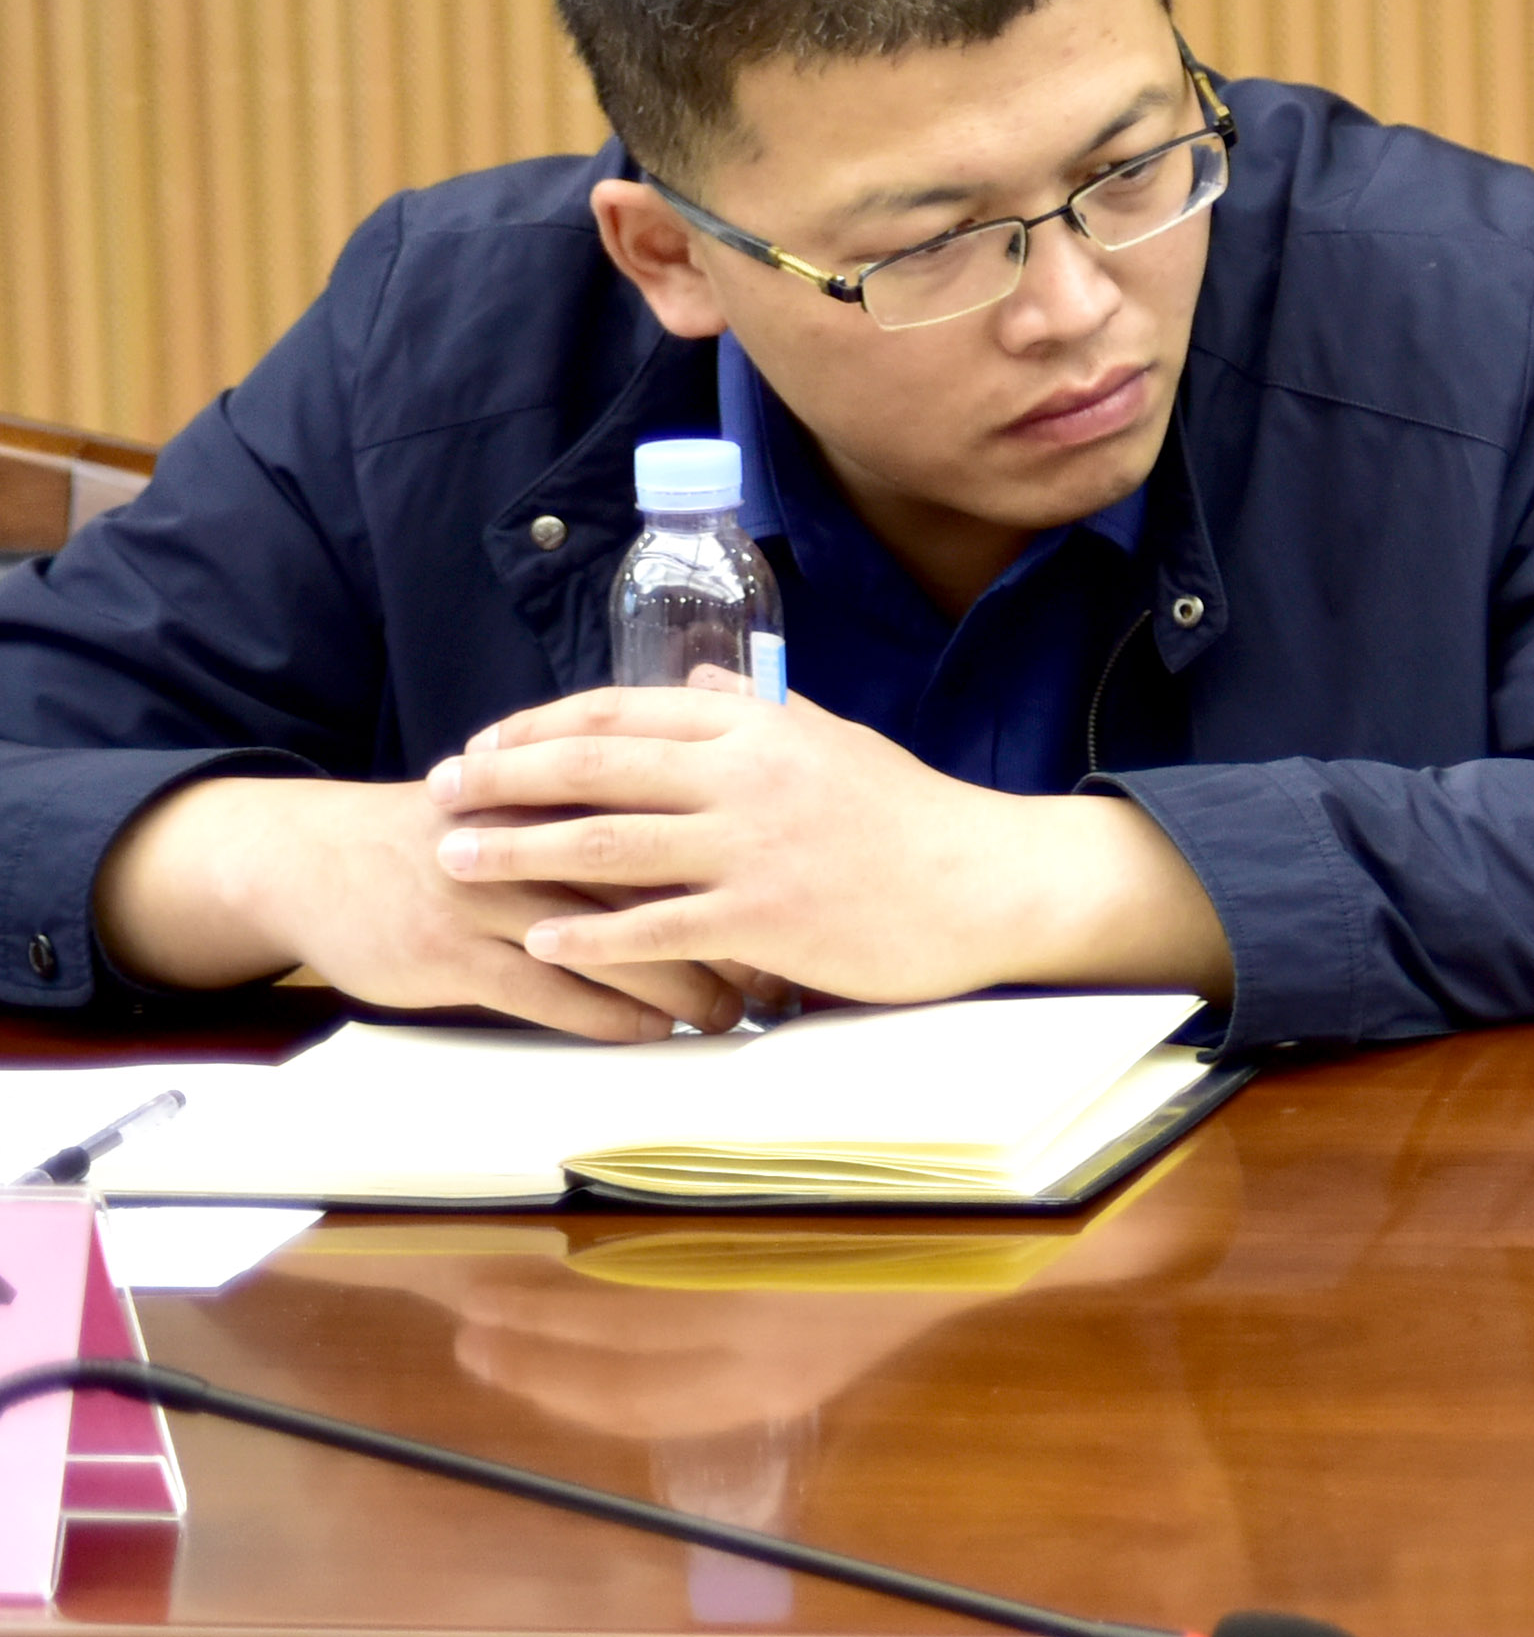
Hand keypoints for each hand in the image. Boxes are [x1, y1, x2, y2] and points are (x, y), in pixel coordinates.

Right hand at [85, 771, 737, 1042]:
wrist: (319, 860)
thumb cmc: (447, 834)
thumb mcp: (524, 798)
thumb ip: (609, 804)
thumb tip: (715, 827)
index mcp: (562, 790)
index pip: (676, 824)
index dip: (742, 871)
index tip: (798, 908)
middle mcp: (534, 838)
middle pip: (658, 891)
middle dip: (728, 939)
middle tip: (783, 979)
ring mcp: (490, 896)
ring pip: (613, 948)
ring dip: (682, 990)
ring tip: (730, 1016)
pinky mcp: (452, 953)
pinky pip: (551, 994)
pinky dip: (610, 1017)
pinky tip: (653, 1032)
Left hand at [428, 681, 1231, 1007]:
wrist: (992, 882)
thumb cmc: (917, 817)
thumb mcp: (839, 741)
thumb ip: (762, 716)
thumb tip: (697, 692)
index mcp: (758, 728)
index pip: (621, 713)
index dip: (538, 728)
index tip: (483, 746)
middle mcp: (745, 777)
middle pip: (593, 768)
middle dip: (501, 780)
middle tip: (438, 793)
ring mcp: (753, 849)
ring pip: (605, 845)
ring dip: (517, 852)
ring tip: (454, 859)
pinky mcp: (766, 918)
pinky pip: (655, 928)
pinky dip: (589, 938)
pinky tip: (539, 945)